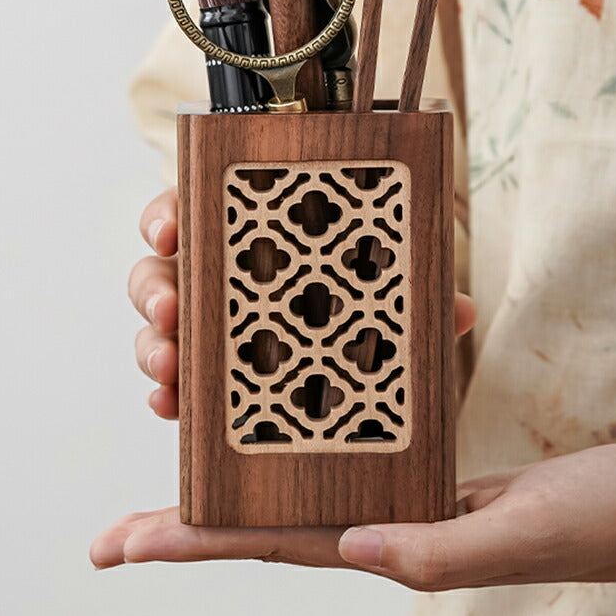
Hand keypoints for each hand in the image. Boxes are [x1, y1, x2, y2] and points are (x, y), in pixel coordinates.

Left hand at [91, 442, 615, 585]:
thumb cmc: (607, 524)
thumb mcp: (525, 535)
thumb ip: (440, 553)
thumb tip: (351, 549)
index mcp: (396, 544)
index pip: (272, 544)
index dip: (191, 543)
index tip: (120, 543)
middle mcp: (386, 521)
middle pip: (265, 521)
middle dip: (186, 525)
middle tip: (116, 529)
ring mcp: (407, 493)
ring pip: (300, 484)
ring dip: (236, 479)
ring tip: (179, 467)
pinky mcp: (434, 464)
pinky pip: (350, 449)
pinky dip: (303, 440)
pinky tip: (282, 426)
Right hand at [127, 186, 475, 420]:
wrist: (352, 364)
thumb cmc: (354, 301)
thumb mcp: (382, 291)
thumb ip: (413, 294)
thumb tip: (462, 312)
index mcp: (245, 238)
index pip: (189, 208)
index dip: (169, 216)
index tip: (171, 233)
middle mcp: (212, 276)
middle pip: (158, 270)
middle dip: (154, 290)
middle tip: (171, 311)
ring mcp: (204, 327)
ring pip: (156, 328)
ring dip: (153, 346)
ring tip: (170, 371)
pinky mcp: (204, 375)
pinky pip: (171, 381)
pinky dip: (166, 394)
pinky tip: (171, 407)